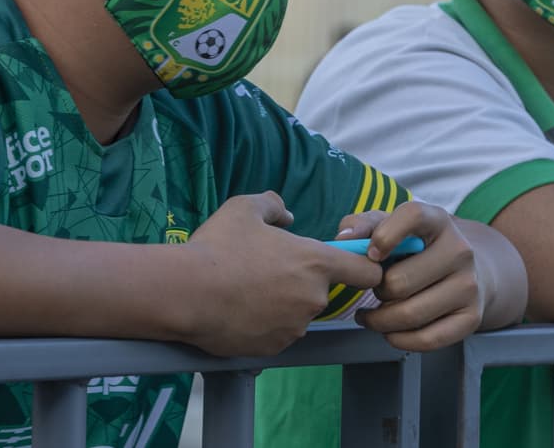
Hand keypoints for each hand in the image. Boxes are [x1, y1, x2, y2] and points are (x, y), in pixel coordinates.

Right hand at [181, 192, 381, 356]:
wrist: (185, 292)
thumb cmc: (218, 246)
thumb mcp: (245, 208)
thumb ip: (273, 206)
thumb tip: (286, 215)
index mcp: (315, 262)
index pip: (367, 272)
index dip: (364, 267)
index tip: (350, 264)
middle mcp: (313, 298)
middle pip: (324, 292)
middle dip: (303, 282)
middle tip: (269, 270)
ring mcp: (295, 327)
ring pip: (299, 314)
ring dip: (283, 304)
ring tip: (246, 289)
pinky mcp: (274, 348)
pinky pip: (278, 333)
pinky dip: (265, 323)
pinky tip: (239, 309)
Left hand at [336, 201, 483, 351]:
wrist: (467, 270)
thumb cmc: (417, 248)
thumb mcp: (393, 228)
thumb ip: (364, 225)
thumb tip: (343, 239)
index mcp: (438, 221)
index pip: (413, 216)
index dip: (385, 235)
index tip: (370, 254)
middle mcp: (459, 251)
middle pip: (399, 282)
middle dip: (376, 290)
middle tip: (374, 289)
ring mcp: (468, 285)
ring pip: (409, 314)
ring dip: (380, 320)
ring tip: (372, 314)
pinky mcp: (472, 317)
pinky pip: (426, 340)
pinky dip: (398, 339)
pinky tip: (389, 331)